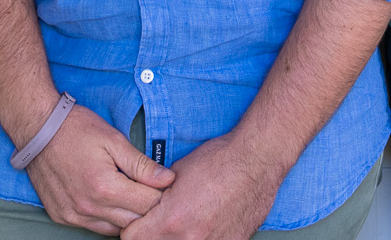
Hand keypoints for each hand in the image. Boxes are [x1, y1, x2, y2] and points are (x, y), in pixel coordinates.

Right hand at [15, 96, 174, 235]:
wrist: (37, 129)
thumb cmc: (76, 129)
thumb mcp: (114, 140)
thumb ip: (142, 165)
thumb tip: (168, 179)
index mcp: (105, 187)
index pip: (148, 205)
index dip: (161, 194)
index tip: (165, 185)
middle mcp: (88, 208)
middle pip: (133, 222)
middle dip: (146, 207)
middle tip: (149, 189)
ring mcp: (73, 215)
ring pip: (114, 229)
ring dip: (126, 215)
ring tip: (130, 194)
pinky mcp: (62, 217)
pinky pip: (93, 227)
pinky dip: (106, 217)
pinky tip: (109, 199)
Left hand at [121, 130, 288, 239]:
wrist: (258, 159)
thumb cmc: (219, 160)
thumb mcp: (175, 173)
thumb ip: (156, 197)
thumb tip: (145, 209)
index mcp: (171, 219)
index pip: (132, 238)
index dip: (134, 226)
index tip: (141, 219)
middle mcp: (190, 239)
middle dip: (154, 233)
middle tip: (163, 219)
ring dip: (178, 237)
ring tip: (188, 220)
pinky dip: (204, 237)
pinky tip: (208, 222)